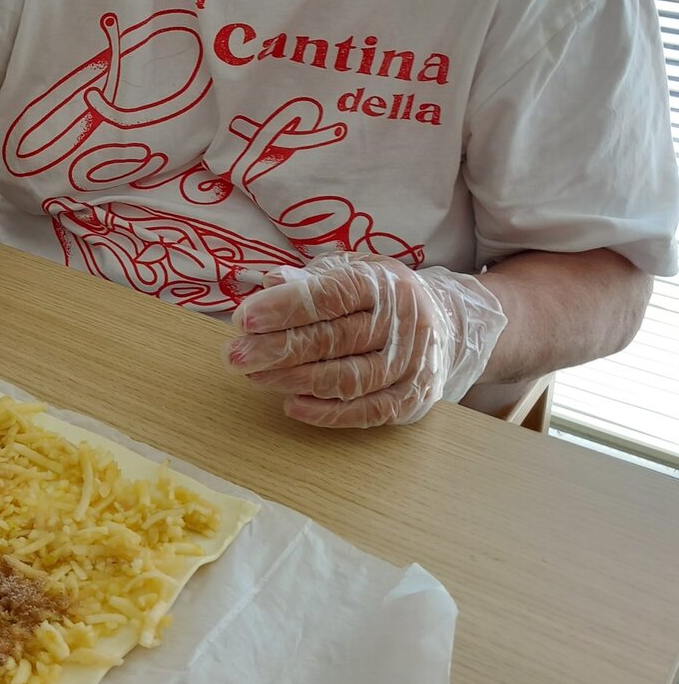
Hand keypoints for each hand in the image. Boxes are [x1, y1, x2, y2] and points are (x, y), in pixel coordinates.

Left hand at [226, 253, 505, 426]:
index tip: (243, 319)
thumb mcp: (352, 271)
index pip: (330, 296)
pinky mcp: (412, 398)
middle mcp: (402, 322)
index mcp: (383, 283)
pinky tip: (291, 404)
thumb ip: (310, 278)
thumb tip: (268, 282)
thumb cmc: (382, 296)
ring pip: (347, 378)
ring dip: (295, 380)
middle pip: (333, 339)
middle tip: (235, 356)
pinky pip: (365, 411)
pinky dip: (326, 412)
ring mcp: (410, 363)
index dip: (284, 308)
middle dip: (278, 348)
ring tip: (255, 376)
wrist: (449, 323)